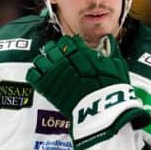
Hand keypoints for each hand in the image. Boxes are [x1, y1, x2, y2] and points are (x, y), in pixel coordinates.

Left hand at [26, 35, 149, 149]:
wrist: (103, 110)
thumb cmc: (112, 90)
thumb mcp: (117, 66)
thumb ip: (110, 50)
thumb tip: (107, 39)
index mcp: (82, 53)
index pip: (68, 41)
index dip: (68, 44)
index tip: (69, 49)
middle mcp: (67, 59)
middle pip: (53, 47)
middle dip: (54, 51)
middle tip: (56, 57)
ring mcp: (55, 72)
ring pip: (41, 59)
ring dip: (44, 61)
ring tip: (47, 66)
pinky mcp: (48, 87)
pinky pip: (33, 74)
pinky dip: (35, 73)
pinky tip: (40, 76)